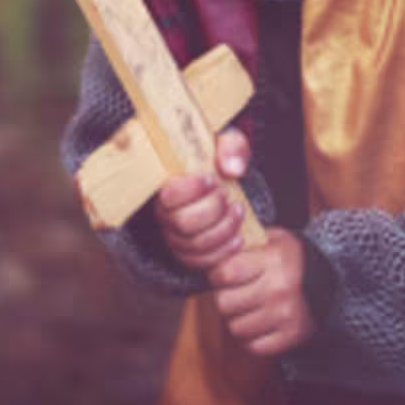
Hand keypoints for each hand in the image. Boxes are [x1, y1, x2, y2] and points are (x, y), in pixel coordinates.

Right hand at [155, 129, 251, 271]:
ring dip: (223, 230)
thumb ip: (231, 146)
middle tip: (226, 195)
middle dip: (212, 211)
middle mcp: (165, 214)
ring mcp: (175, 236)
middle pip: (183, 223)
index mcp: (167, 185)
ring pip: (194, 245)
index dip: (191, 191)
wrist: (221, 176)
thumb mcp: (226, 141)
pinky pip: (201, 263)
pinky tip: (238, 237)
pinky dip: (224, 252)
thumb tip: (232, 168)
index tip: (211, 179)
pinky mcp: (188, 253)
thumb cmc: (218, 156)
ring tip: (238, 211)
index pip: (168, 196)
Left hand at [212, 227, 314, 355]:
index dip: (217, 276)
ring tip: (248, 309)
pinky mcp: (292, 335)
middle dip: (226, 299)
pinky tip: (259, 325)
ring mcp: (286, 314)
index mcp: (273, 259)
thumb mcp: (271, 239)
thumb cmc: (289, 260)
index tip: (223, 276)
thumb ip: (243, 242)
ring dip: (238, 320)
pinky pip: (254, 346)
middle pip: (225, 304)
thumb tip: (214, 251)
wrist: (327, 282)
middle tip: (235, 294)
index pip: (224, 274)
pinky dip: (252, 339)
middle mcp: (280, 287)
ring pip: (236, 328)